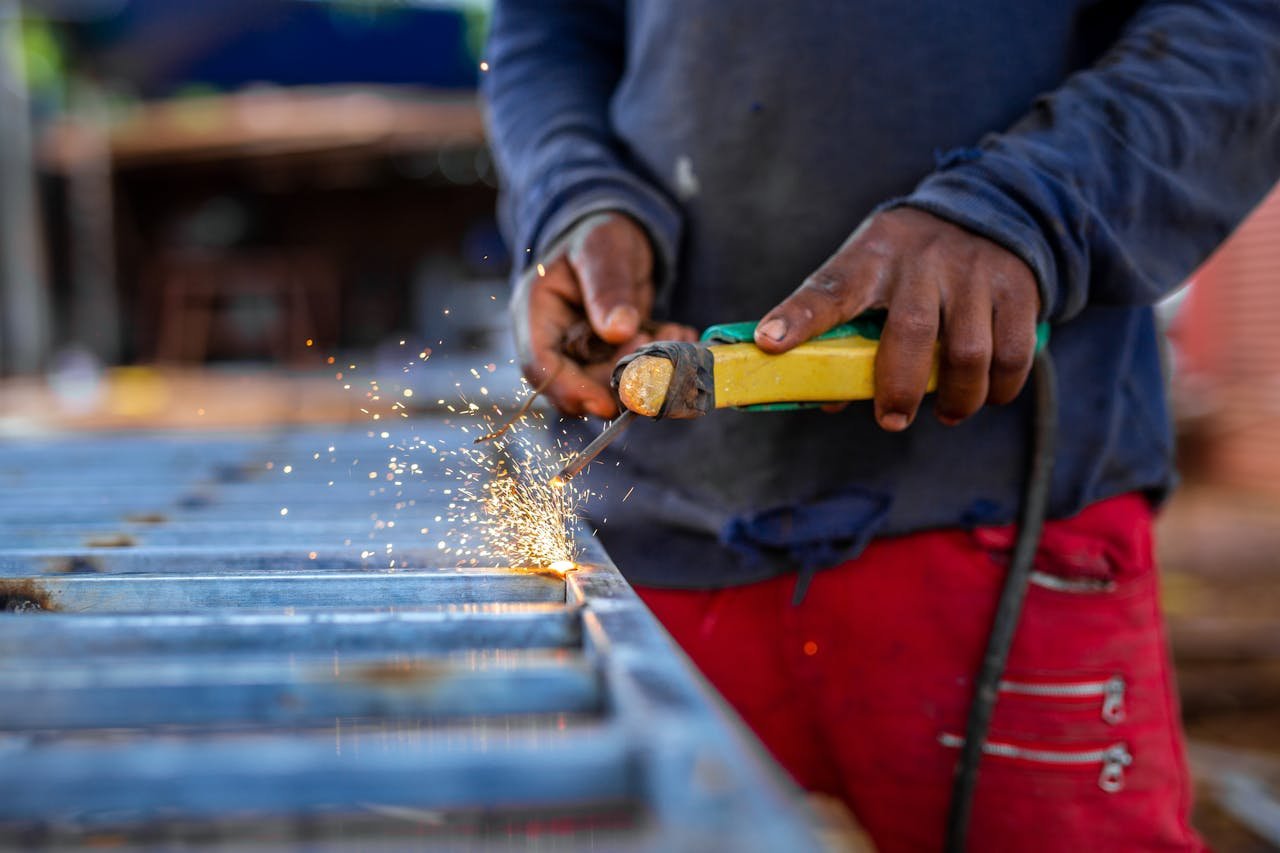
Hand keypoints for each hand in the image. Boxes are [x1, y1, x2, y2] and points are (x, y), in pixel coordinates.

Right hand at [512, 212, 697, 417]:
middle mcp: (554, 341)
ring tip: (677, 336)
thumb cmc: (599, 235)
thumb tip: (618, 331)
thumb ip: (607, 287)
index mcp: (535, 313)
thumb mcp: (602, 249)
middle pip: (576, 386)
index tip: (607, 403)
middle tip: (654, 348)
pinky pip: (633, 376)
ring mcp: (583, 354)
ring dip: (646, 373)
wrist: (617, 238)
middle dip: (619, 378)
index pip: (540, 366)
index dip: (571, 391)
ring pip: (609, 387)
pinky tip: (680, 336)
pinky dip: (659, 364)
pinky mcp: (610, 360)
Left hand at [754, 207, 1039, 430]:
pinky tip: (986, 396)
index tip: (770, 343)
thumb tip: (826, 398)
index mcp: (870, 258)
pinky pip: (1013, 353)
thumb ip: (845, 330)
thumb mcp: (868, 273)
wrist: (988, 208)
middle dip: (900, 388)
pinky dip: (1000, 388)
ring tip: (946, 413)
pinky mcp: (1017, 286)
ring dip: (957, 398)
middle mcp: (921, 261)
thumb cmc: (907, 262)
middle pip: (911, 332)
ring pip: (968, 352)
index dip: (798, 318)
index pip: (827, 289)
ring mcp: (972, 272)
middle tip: (891, 420)